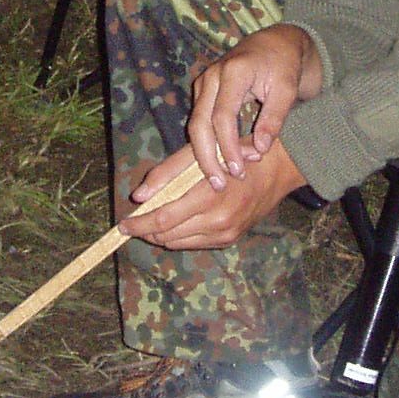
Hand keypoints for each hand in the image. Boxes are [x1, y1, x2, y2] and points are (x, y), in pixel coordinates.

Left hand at [121, 133, 306, 250]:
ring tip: (152, 221)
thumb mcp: (197, 154)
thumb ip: (166, 174)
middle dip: (146, 230)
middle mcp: (218, 220)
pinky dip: (179, 236)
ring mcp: (225, 233)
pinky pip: (194, 244)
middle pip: (168, 236)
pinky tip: (175, 222)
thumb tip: (138, 196)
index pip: (163, 220)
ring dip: (160, 235)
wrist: (276, 168)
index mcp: (208, 195)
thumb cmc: (233, 153)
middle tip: (133, 222)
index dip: (139, 224)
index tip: (122, 224)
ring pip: (178, 243)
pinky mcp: (229, 239)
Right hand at [188, 24, 317, 188]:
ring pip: (195, 125)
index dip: (228, 146)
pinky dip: (208, 143)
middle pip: (199, 123)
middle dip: (207, 157)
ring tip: (221, 178)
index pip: (222, 116)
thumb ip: (274, 118)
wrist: (274, 44)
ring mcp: (204, 83)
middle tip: (220, 184)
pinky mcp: (203, 92)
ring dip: (205, 153)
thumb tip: (260, 149)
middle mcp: (212, 77)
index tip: (237, 170)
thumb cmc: (283, 66)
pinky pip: (199, 121)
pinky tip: (221, 162)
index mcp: (233, 72)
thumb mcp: (287, 89)